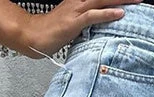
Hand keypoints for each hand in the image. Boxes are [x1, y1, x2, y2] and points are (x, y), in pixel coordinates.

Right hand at [16, 0, 143, 58]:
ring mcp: (76, 10)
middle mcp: (78, 1)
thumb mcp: (71, 24)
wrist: (33, 35)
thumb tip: (98, 26)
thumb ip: (85, 22)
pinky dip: (108, 13)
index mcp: (77, 1)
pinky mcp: (74, 21)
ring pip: (102, 0)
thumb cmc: (51, 33)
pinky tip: (120, 13)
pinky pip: (94, 15)